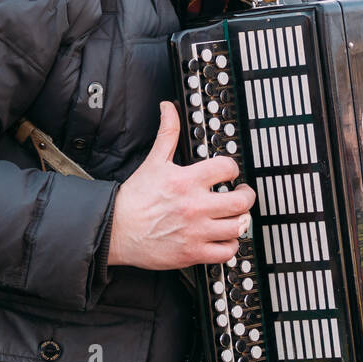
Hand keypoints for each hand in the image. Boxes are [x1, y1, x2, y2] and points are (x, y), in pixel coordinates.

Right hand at [108, 101, 255, 270]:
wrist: (116, 229)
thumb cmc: (135, 198)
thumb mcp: (153, 161)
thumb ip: (167, 133)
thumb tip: (168, 108)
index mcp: (187, 181)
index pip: (228, 168)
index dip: (232, 169)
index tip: (229, 173)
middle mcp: (195, 206)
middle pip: (241, 201)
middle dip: (246, 196)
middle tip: (242, 195)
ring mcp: (196, 231)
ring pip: (238, 226)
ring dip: (240, 220)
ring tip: (234, 217)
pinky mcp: (192, 253)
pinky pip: (226, 251)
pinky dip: (229, 244)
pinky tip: (223, 237)